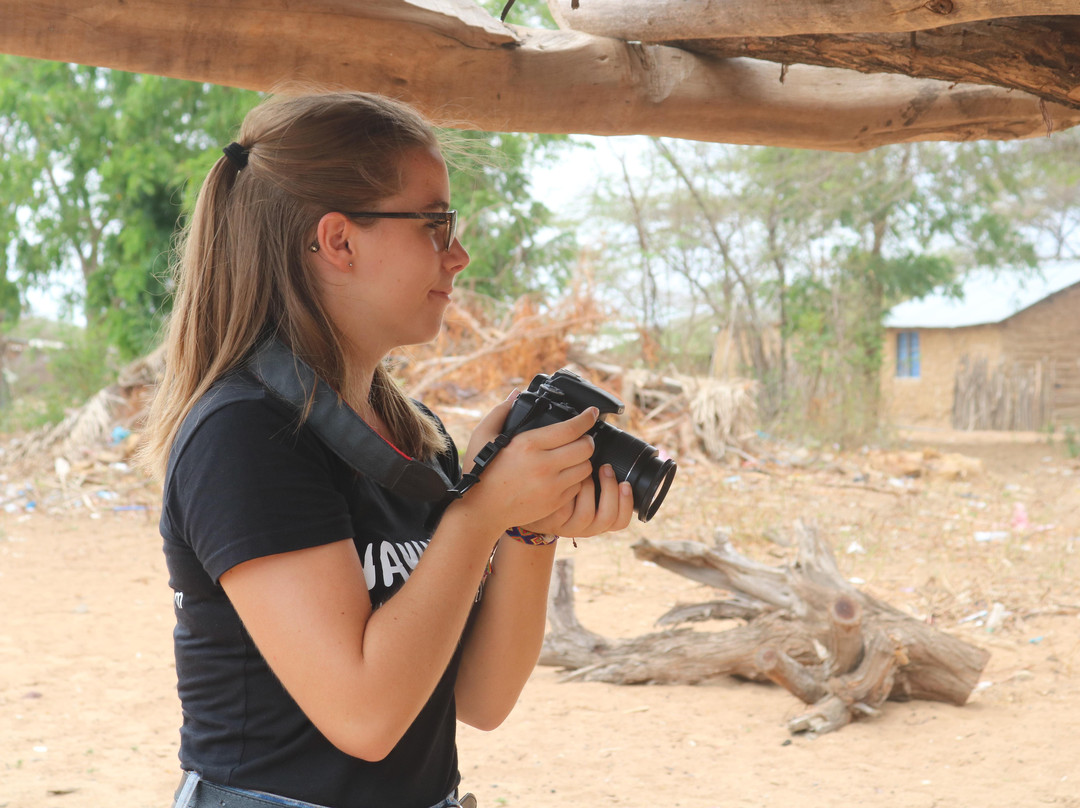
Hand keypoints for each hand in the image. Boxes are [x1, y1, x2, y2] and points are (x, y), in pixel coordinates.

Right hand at [458, 394, 598, 530]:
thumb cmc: (481, 471)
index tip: (593, 413)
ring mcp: (551, 486)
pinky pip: (578, 487)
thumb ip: (500, 411)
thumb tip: (516, 394)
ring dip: (583, 459)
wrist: (482, 510)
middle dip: (587, 439)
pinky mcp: (555, 503)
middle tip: (582, 437)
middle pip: (586, 448)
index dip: (587, 418)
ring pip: (586, 468)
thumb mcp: (483, 436)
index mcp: (528, 444)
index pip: (571, 428)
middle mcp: (544, 465)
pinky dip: (576, 479)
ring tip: (573, 456)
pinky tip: (566, 474)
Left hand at [521, 462, 633, 538]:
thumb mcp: (585, 490)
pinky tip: (566, 476)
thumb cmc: (564, 490)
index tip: (626, 482)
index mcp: (599, 521)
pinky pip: (566, 508)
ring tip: (583, 469)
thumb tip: (612, 457)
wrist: (534, 502)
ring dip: (589, 488)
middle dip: (610, 490)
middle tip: (606, 467)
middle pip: (608, 517)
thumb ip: (600, 480)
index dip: (627, 503)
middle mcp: (586, 528)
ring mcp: (569, 527)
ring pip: (587, 514)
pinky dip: (569, 490)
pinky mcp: (553, 521)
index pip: (620, 521)